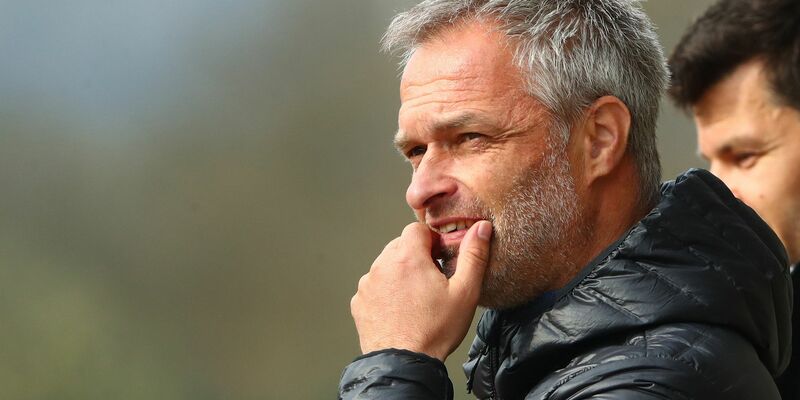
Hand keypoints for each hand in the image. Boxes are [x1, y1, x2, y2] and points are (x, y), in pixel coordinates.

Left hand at [350, 221, 492, 360]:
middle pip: (400, 246)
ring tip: (416, 299)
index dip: (432, 241)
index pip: (416, 229)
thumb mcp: (465, 292)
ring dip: (400, 274)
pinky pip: (374, 286)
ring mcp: (368, 284)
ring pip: (386, 266)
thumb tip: (481, 229)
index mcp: (408, 257)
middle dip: (416, 257)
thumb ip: (474, 255)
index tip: (440, 259)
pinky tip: (401, 310)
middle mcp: (382, 265)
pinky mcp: (360, 302)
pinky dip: (386, 292)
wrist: (403, 364)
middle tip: (432, 281)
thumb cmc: (434, 330)